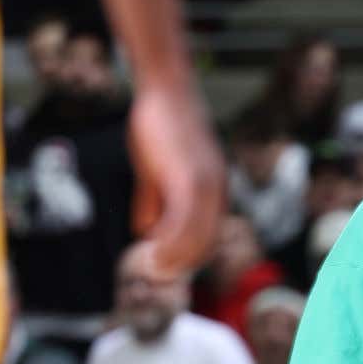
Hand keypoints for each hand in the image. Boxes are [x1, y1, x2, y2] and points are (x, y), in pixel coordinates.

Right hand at [127, 83, 225, 280]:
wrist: (166, 89)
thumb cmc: (160, 125)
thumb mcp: (156, 171)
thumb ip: (154, 202)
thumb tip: (145, 233)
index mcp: (215, 190)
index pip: (209, 237)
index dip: (188, 257)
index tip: (167, 268)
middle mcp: (217, 191)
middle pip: (205, 243)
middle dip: (180, 263)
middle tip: (155, 273)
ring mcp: (205, 187)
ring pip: (194, 238)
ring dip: (172, 259)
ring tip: (152, 269)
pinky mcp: (188, 180)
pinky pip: (181, 223)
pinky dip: (167, 243)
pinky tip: (151, 251)